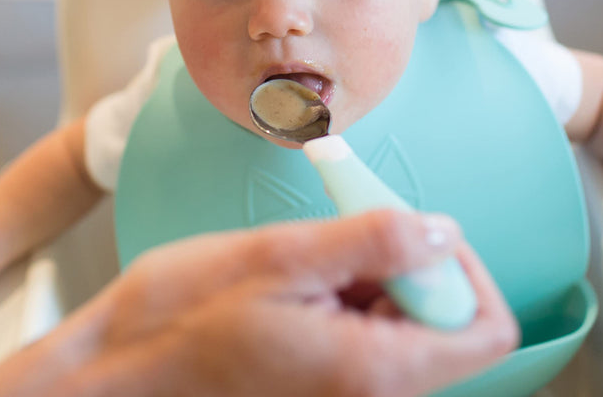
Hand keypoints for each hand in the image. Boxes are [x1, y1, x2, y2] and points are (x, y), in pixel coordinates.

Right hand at [55, 210, 518, 396]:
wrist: (118, 373)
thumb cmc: (181, 316)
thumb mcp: (279, 257)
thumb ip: (372, 243)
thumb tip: (444, 232)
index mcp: (371, 370)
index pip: (483, 332)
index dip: (465, 269)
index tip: (415, 227)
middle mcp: (370, 393)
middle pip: (444, 320)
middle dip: (406, 259)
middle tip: (344, 223)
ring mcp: (347, 390)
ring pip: (403, 320)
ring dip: (372, 270)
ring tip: (310, 251)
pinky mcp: (325, 379)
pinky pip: (368, 329)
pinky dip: (349, 288)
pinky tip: (301, 274)